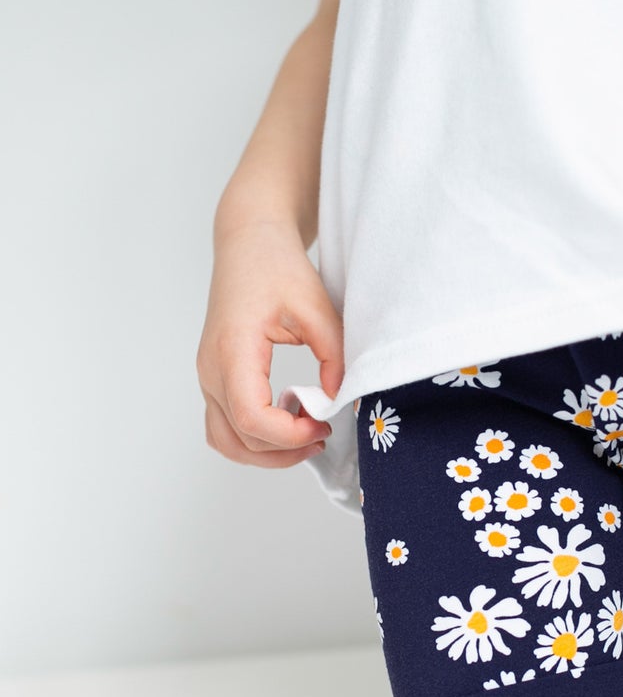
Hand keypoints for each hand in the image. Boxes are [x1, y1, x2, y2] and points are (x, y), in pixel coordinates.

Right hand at [195, 220, 342, 467]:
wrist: (249, 245)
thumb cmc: (278, 269)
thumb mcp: (318, 310)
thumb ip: (333, 359)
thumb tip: (339, 403)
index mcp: (232, 350)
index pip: (251, 417)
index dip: (290, 435)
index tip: (324, 426)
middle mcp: (211, 369)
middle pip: (237, 439)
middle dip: (284, 450)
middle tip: (323, 435)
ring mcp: (208, 376)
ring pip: (226, 440)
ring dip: (266, 452)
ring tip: (307, 435)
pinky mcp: (215, 378)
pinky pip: (225, 426)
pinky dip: (254, 439)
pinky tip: (288, 421)